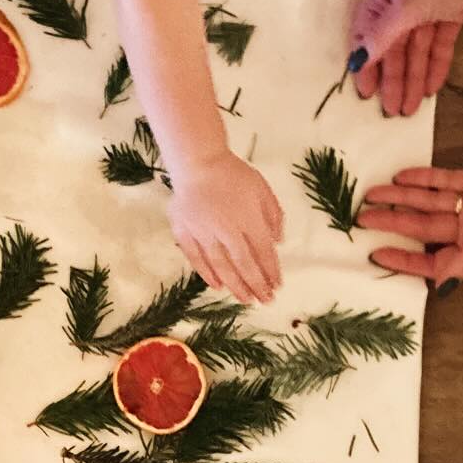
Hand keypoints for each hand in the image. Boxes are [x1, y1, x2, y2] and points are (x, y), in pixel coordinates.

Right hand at [169, 152, 283, 303]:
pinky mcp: (184, 232)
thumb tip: (278, 242)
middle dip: (256, 284)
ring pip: (221, 265)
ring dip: (234, 284)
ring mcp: (203, 233)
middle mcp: (226, 230)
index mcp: (248, 219)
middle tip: (264, 300)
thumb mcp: (262, 188)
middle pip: (243, 264)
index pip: (263, 252)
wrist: (197, 162)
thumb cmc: (233, 173)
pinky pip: (196, 258)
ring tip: (244, 299)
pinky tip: (217, 285)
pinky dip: (207, 273)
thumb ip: (273, 214)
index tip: (277, 286)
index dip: (271, 271)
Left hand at [358, 141, 462, 287]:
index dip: (403, 259)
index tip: (374, 254)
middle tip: (362, 218)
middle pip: (423, 227)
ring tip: (373, 193)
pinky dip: (424, 179)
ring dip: (402, 198)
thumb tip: (439, 288)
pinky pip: (445, 181)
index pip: (430, 259)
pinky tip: (401, 176)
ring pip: (429, 202)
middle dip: (393, 223)